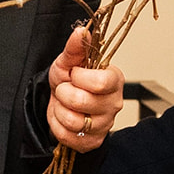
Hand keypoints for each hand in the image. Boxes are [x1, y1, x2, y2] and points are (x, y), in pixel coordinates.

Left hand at [46, 27, 123, 150]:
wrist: (62, 101)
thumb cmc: (69, 79)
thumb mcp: (69, 60)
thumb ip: (75, 47)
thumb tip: (81, 31)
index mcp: (114, 80)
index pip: (101, 82)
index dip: (80, 78)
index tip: (74, 73)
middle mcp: (115, 103)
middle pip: (83, 102)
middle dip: (63, 93)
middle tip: (64, 89)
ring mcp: (105, 125)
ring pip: (73, 121)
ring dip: (59, 110)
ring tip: (63, 103)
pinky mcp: (93, 141)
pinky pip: (68, 137)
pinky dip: (57, 126)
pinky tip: (63, 117)